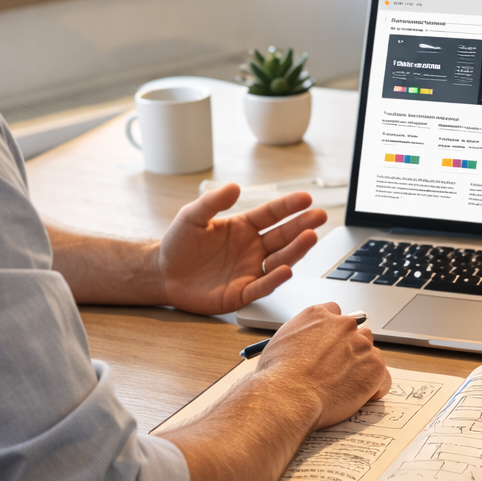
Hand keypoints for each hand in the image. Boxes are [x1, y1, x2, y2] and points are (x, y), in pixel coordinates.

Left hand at [153, 184, 327, 316]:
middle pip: (283, 237)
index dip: (289, 207)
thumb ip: (212, 202)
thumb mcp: (192, 217)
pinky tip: (286, 270)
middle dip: (302, 226)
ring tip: (310, 238)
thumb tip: (234, 187)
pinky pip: (262, 287)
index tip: (306, 198)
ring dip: (296, 250)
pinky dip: (275, 280)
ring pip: (279, 261)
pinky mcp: (241, 293)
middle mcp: (252, 249)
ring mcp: (249, 271)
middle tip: (319, 217)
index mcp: (244, 228)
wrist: (162, 274)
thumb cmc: (178, 243)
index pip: (272, 215)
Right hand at [255, 303, 390, 429]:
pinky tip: (359, 396)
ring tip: (344, 386)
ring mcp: (362, 345)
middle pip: (358, 331)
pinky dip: (375, 388)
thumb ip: (300, 334)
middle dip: (351, 349)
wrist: (287, 397)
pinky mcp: (374, 368)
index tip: (330, 347)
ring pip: (371, 353)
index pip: (335, 314)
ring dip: (363, 367)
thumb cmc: (276, 376)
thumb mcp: (280, 342)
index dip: (333, 333)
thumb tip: (305, 343)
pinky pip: (383, 377)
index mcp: (318, 315)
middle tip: (339, 370)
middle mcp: (343, 325)